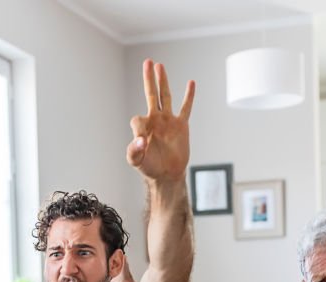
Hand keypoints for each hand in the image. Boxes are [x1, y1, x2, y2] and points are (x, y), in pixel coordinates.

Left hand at [126, 59, 194, 182]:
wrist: (167, 174)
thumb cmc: (149, 168)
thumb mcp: (136, 161)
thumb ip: (134, 151)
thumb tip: (140, 140)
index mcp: (142, 127)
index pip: (137, 119)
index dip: (138, 129)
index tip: (141, 143)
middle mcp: (154, 120)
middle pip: (151, 94)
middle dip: (148, 79)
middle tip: (148, 62)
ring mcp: (168, 121)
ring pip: (165, 96)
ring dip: (163, 81)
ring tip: (160, 66)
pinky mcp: (181, 125)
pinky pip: (185, 108)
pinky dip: (189, 96)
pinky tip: (191, 83)